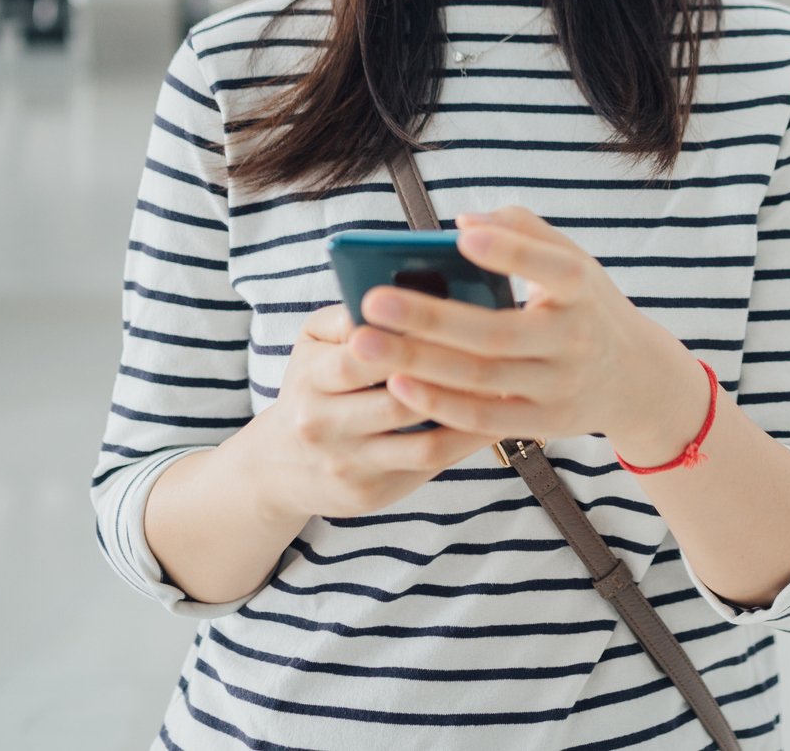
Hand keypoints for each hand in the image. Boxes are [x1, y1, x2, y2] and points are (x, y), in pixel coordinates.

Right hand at [238, 301, 496, 523]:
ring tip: (511, 388)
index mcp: (311, 378)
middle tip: (503, 355)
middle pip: (398, 403)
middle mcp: (323, 426)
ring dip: (469, 416)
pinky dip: (465, 442)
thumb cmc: (313, 385)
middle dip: (451, 380)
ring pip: (422, 443)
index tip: (460, 317)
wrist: (278, 465)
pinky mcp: (369, 493)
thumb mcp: (313, 343)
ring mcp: (348, 465)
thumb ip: (347, 316)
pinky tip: (497, 418)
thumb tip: (396, 295)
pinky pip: (428, 466)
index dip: (413, 340)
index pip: (363, 357)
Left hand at [352, 205, 705, 461]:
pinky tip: (397, 386)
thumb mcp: (574, 261)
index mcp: (582, 289)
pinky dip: (439, 406)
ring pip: (483, 380)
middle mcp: (575, 340)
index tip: (461, 235)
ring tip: (365, 345)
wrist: (635, 377)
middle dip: (431, 318)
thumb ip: (524, 231)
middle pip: (497, 333)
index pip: (552, 268)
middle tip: (372, 301)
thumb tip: (464, 221)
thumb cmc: (586, 305)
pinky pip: (484, 420)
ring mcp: (559, 387)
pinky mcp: (543, 425)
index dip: (510, 253)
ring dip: (420, 364)